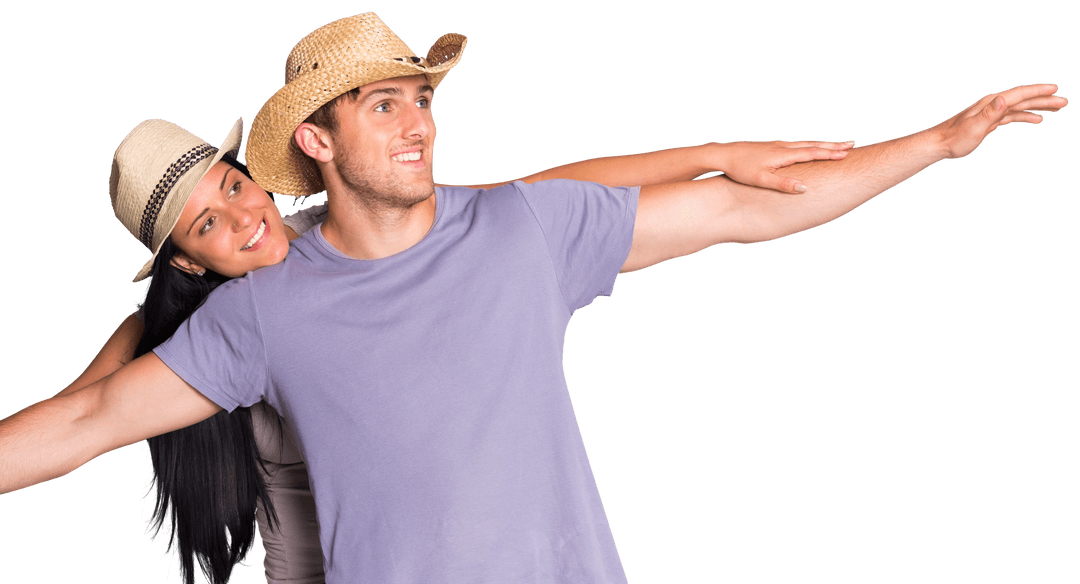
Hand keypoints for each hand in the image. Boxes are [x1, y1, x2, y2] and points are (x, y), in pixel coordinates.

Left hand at [718, 140, 854, 193]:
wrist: (722, 154)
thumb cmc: (740, 169)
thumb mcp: (761, 180)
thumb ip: (783, 184)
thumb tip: (805, 188)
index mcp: (783, 154)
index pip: (812, 153)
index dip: (830, 154)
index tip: (848, 153)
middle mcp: (783, 147)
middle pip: (812, 145)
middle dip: (832, 146)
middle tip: (851, 144)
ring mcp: (777, 145)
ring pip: (805, 143)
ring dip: (822, 144)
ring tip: (836, 145)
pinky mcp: (771, 147)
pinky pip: (797, 145)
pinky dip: (809, 146)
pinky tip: (811, 148)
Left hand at [934, 83, 1066, 159]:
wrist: (939, 144)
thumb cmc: (954, 138)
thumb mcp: (973, 127)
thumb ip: (989, 114)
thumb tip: (1002, 100)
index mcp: (991, 103)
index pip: (1019, 94)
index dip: (1038, 91)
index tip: (1055, 88)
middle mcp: (993, 104)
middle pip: (1023, 99)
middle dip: (1044, 99)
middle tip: (1064, 102)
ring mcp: (991, 112)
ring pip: (1020, 107)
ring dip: (1038, 107)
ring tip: (1057, 108)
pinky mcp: (990, 122)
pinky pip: (1012, 116)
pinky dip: (1025, 116)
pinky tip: (1036, 119)